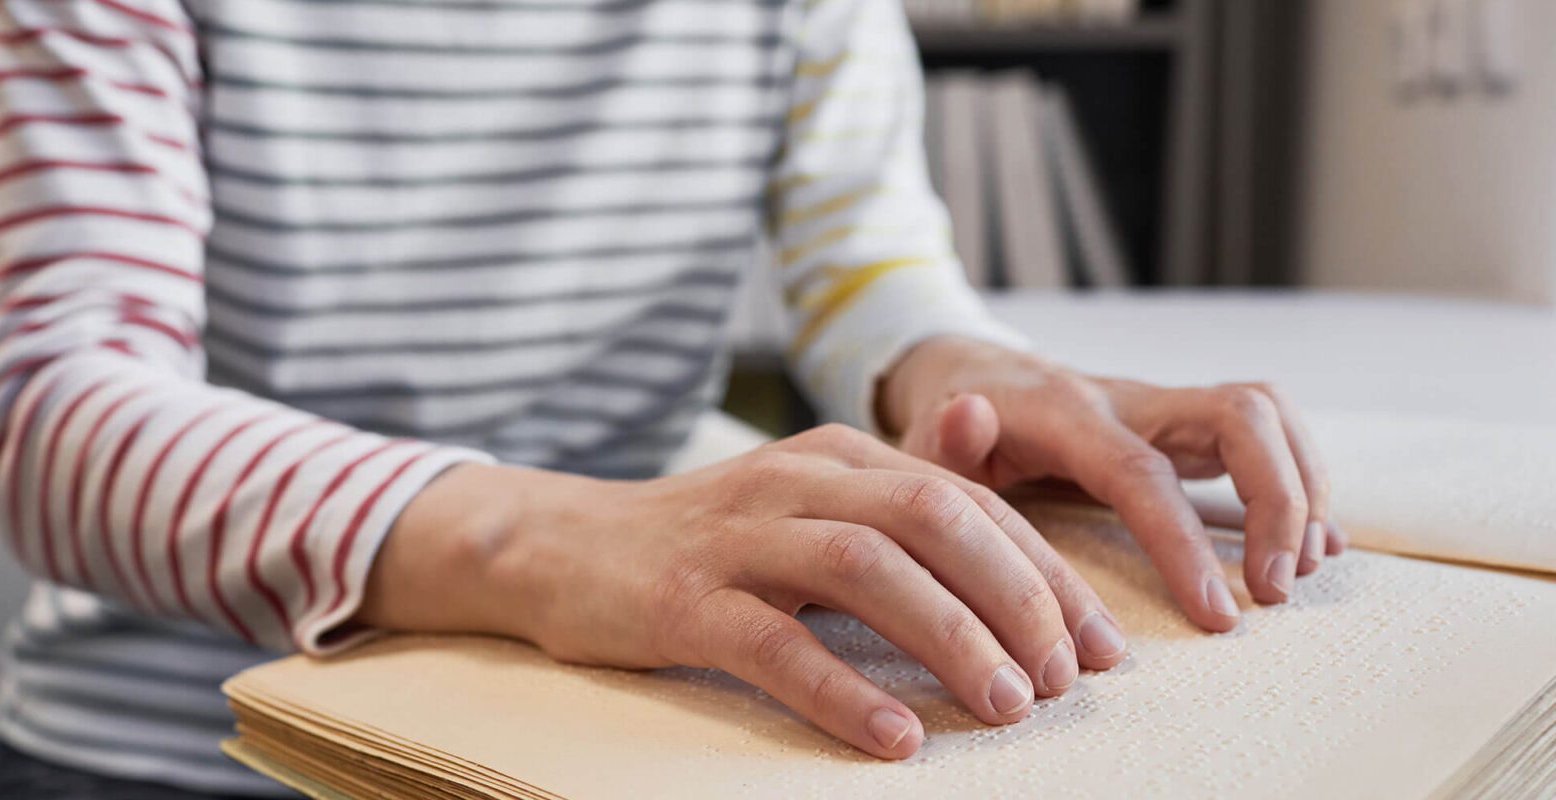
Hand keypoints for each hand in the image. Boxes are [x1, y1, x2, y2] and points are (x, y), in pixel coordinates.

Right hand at [361, 424, 1129, 759]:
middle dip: (1017, 596)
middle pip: (930, 518)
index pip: (967, 500)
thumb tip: (1004, 516)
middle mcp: (794, 479)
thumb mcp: (807, 506)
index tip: (1100, 644)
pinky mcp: (681, 600)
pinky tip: (895, 740)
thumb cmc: (705, 540)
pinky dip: (840, 691)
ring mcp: (735, 536)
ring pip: (864, 570)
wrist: (560, 543)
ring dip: (949, 637)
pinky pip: (773, 643)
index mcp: (837, 454)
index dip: (1044, 570)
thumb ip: (896, 504)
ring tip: (1008, 706)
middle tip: (1067, 679)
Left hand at [879, 336, 1340, 631]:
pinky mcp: (1184, 425)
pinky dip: (1300, 482)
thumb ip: (944, 440)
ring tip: (1302, 569)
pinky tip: (1311, 544)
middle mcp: (1129, 400)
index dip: (1184, 542)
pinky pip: (1264, 434)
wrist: (973, 376)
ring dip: (1302, 487)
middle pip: (1240, 416)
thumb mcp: (928, 441)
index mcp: (1067, 415)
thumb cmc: (949, 426)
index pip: (1142, 473)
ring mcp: (1164, 407)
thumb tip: (967, 414)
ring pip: (1266, 414)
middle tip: (1278, 589)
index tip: (1219, 612)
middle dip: (1278, 501)